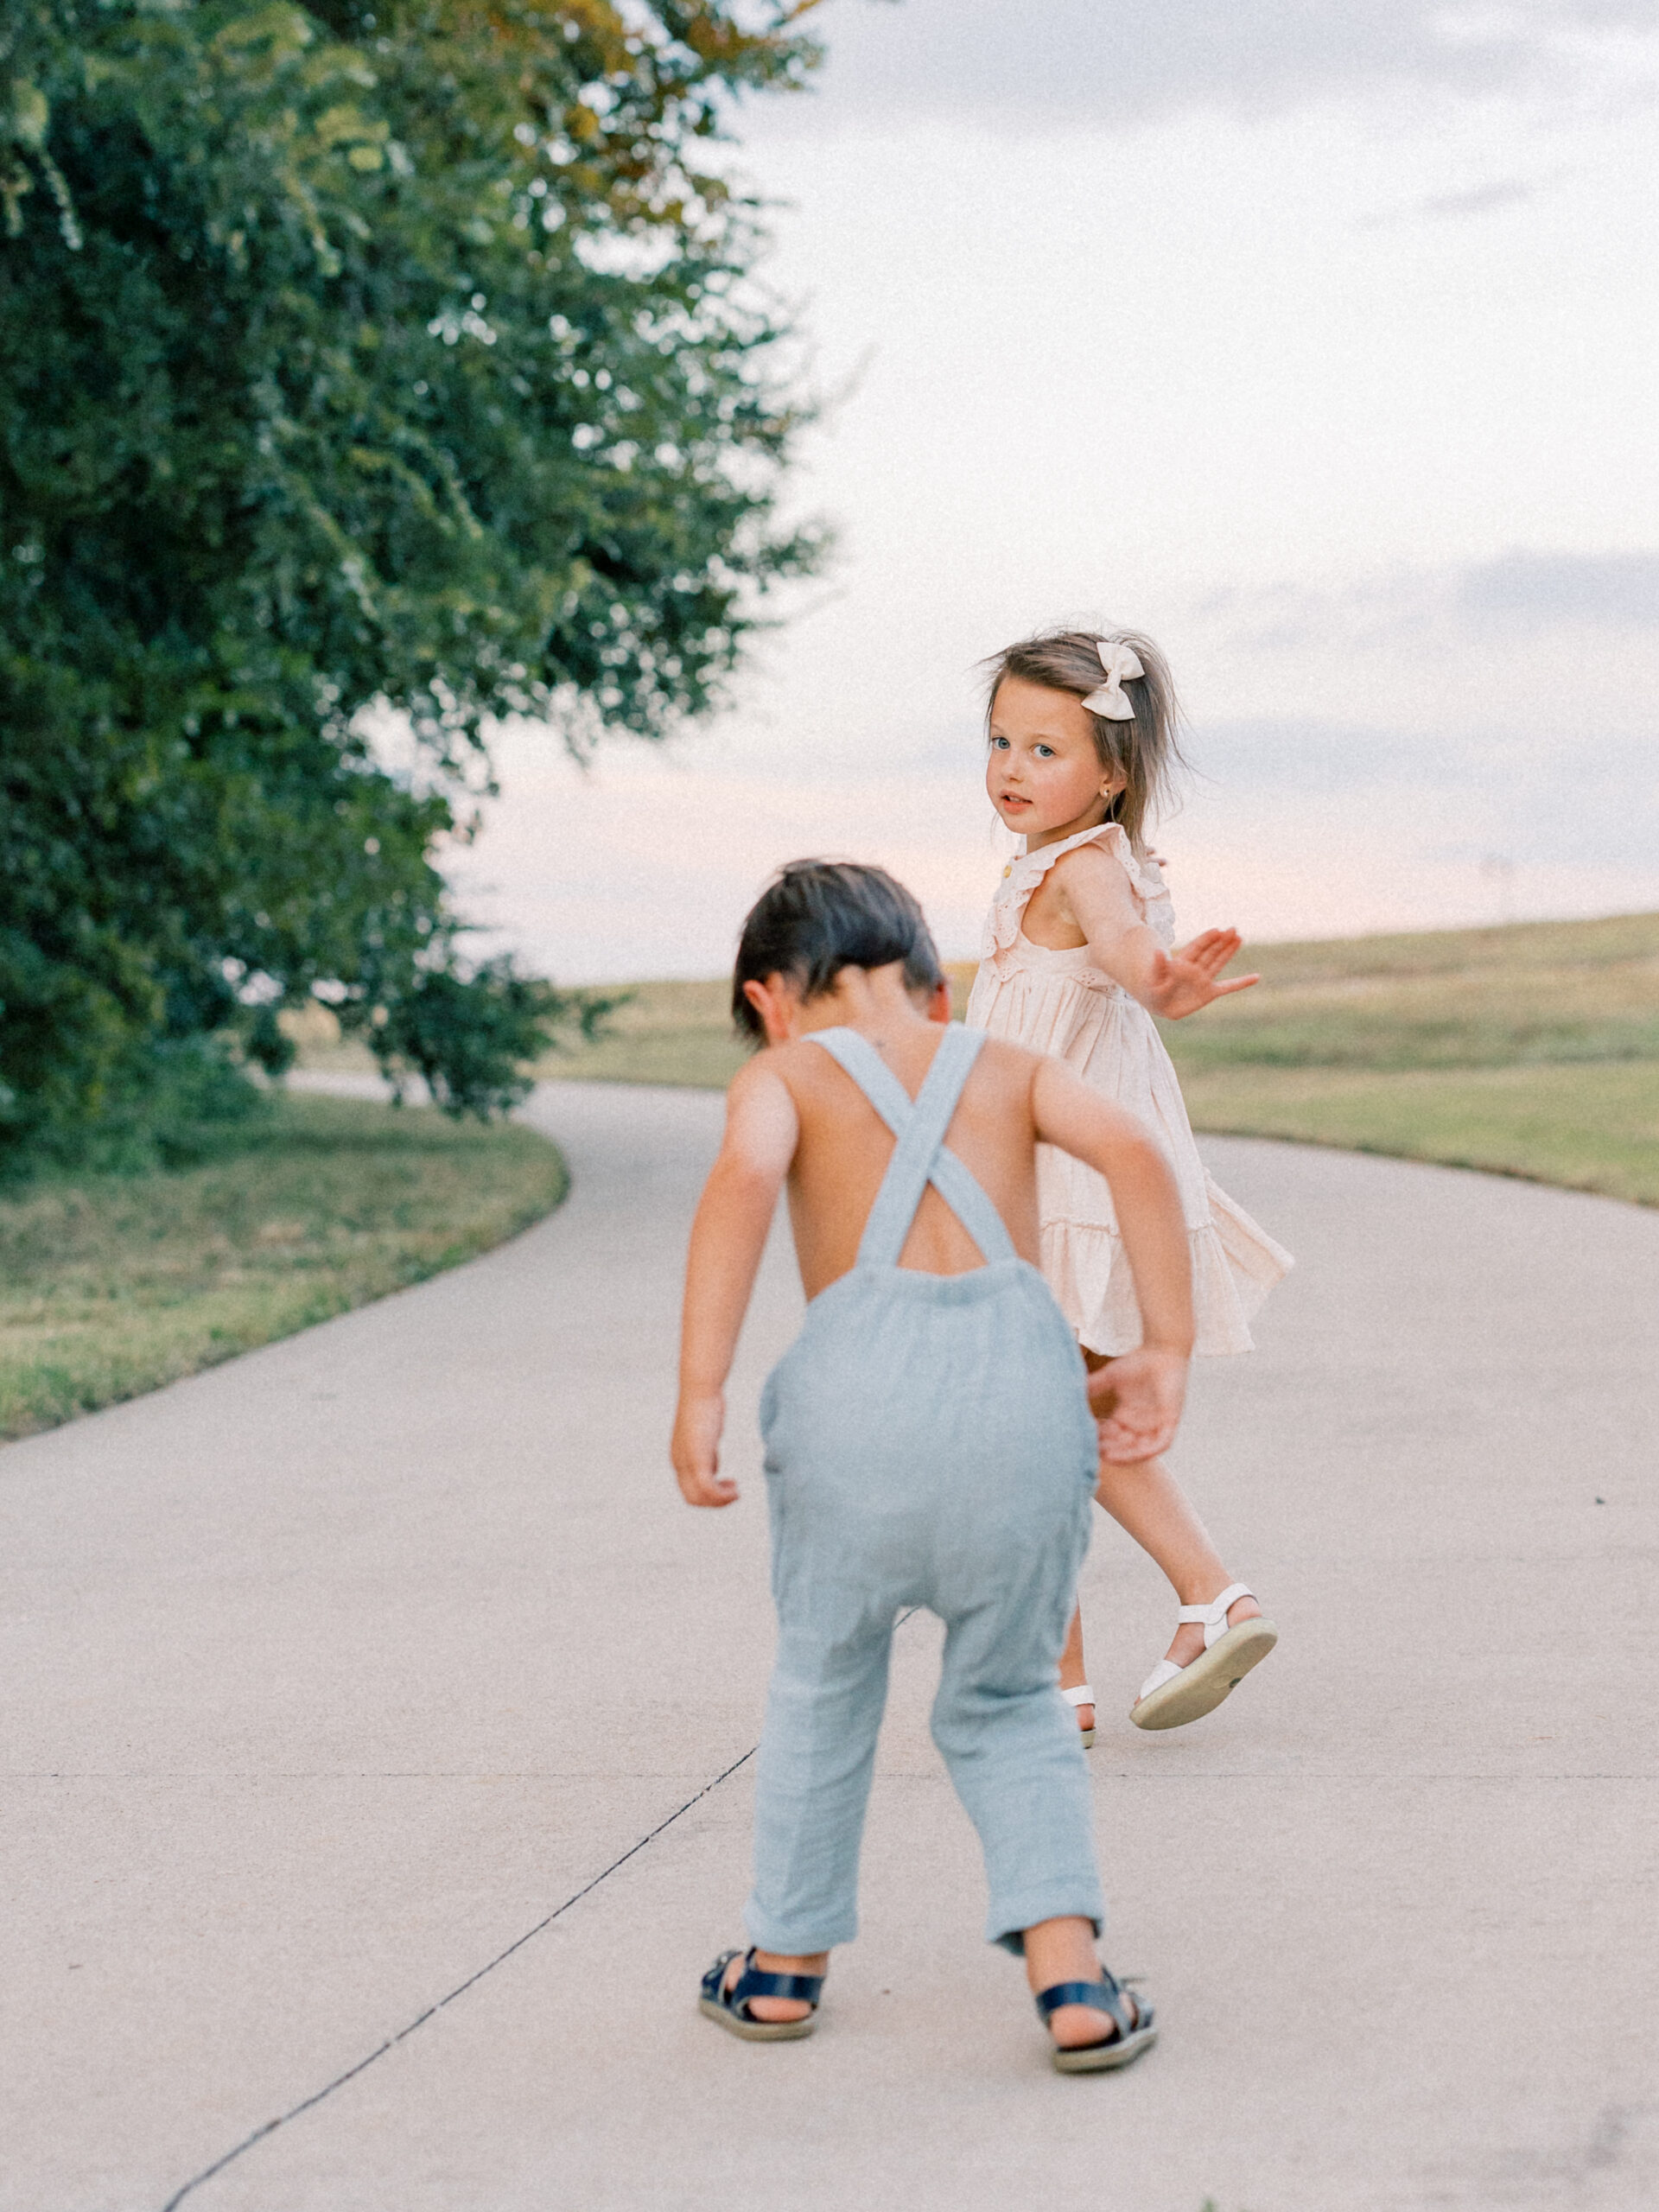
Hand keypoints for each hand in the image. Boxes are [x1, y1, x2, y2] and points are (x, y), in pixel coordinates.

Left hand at [671, 1390, 737, 1507]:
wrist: (700, 1390)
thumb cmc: (705, 1408)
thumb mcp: (705, 1437)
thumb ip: (706, 1453)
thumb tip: (713, 1467)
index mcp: (679, 1460)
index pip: (689, 1491)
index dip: (708, 1496)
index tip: (727, 1486)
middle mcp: (679, 1464)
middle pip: (692, 1499)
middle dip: (714, 1503)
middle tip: (734, 1493)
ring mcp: (687, 1462)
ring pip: (699, 1497)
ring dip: (720, 1501)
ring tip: (735, 1492)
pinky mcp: (697, 1458)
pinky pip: (707, 1487)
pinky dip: (721, 1494)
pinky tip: (734, 1486)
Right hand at [1088, 1346, 1188, 1463]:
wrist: (1163, 1349)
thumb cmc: (1139, 1361)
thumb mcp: (1110, 1377)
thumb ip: (1092, 1386)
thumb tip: (1070, 1392)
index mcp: (1128, 1416)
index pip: (1111, 1435)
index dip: (1099, 1439)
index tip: (1085, 1437)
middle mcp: (1141, 1424)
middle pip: (1123, 1446)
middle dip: (1109, 1450)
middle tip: (1094, 1450)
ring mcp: (1157, 1424)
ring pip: (1141, 1450)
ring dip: (1125, 1455)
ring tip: (1108, 1455)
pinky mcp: (1170, 1421)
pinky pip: (1160, 1444)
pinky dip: (1146, 1450)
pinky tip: (1132, 1450)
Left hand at [1146, 929, 1257, 1019]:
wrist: (1158, 1004)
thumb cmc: (1153, 989)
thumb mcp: (1153, 978)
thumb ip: (1158, 965)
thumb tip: (1158, 951)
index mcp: (1182, 962)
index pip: (1197, 947)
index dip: (1206, 939)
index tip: (1216, 930)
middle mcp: (1195, 968)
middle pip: (1211, 952)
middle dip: (1221, 941)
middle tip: (1233, 928)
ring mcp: (1203, 979)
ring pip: (1219, 963)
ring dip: (1229, 951)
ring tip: (1239, 938)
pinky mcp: (1209, 993)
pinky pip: (1228, 987)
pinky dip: (1242, 983)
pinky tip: (1256, 977)